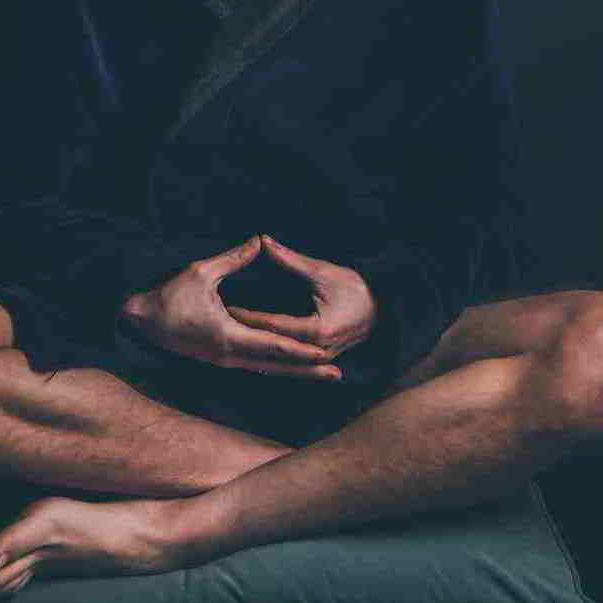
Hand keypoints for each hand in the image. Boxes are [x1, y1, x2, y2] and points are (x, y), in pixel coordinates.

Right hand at [119, 235, 342, 379]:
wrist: (139, 322)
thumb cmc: (167, 296)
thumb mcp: (201, 272)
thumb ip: (234, 258)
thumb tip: (259, 240)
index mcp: (229, 336)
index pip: (274, 345)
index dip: (302, 349)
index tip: (327, 352)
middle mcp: (230, 356)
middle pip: (277, 366)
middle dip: (308, 370)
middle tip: (338, 376)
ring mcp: (224, 361)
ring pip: (267, 370)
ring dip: (295, 373)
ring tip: (322, 375)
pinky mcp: (219, 360)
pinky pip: (255, 367)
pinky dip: (276, 368)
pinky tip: (290, 369)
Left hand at [224, 235, 377, 359]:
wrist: (386, 309)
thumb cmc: (357, 288)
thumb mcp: (323, 271)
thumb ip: (291, 260)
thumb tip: (264, 241)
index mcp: (317, 331)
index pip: (273, 324)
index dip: (247, 315)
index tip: (224, 306)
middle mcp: (316, 350)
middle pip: (271, 345)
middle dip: (244, 335)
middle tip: (215, 325)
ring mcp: (318, 358)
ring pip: (278, 358)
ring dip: (253, 350)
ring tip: (223, 342)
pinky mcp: (319, 359)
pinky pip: (288, 360)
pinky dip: (268, 355)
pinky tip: (249, 352)